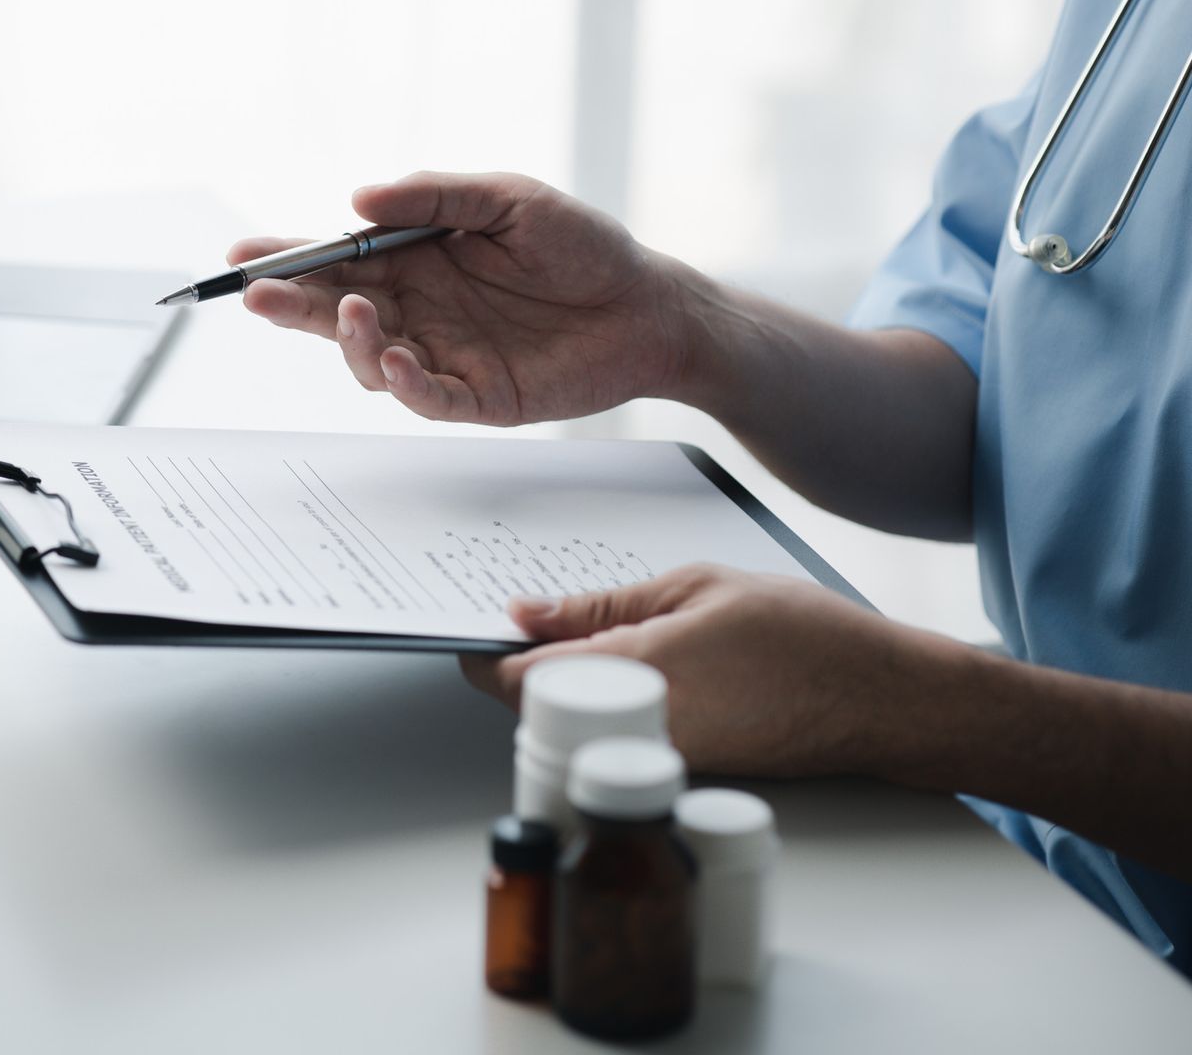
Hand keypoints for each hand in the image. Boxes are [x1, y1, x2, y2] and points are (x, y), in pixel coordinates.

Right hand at [231, 171, 694, 424]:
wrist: (648, 305)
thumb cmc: (582, 247)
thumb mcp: (508, 199)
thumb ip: (435, 197)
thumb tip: (358, 201)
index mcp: (415, 259)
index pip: (336, 260)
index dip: (287, 258)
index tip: (243, 255)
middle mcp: (418, 309)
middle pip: (334, 312)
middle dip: (291, 305)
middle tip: (256, 296)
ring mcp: (443, 355)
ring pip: (367, 359)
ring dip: (348, 339)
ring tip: (354, 312)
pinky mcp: (476, 396)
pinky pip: (425, 397)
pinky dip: (402, 382)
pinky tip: (394, 359)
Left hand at [459, 564, 947, 776]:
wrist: (882, 700)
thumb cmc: (804, 635)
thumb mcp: (694, 588)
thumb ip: (601, 604)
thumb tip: (526, 611)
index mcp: (635, 672)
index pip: (515, 683)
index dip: (482, 658)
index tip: (474, 631)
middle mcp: (641, 727)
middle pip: (536, 712)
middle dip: (521, 673)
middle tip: (533, 629)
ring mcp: (662, 756)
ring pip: (576, 729)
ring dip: (565, 691)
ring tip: (590, 642)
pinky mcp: (686, 768)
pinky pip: (619, 738)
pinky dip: (607, 707)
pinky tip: (633, 672)